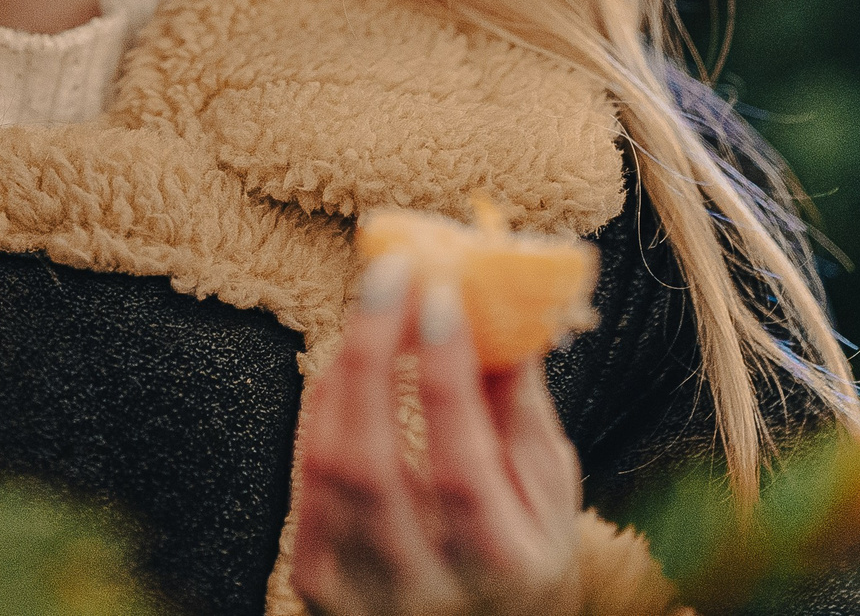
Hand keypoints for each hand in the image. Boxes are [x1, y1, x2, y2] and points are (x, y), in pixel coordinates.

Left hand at [292, 255, 585, 615]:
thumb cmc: (524, 567)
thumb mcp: (553, 502)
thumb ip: (525, 415)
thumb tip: (505, 311)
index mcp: (497, 570)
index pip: (460, 468)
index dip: (446, 376)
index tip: (444, 296)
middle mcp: (419, 590)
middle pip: (370, 462)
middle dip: (375, 351)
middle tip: (392, 275)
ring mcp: (355, 591)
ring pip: (327, 461)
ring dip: (347, 368)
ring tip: (376, 308)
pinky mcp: (314, 581)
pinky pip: (307, 474)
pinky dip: (325, 406)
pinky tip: (350, 361)